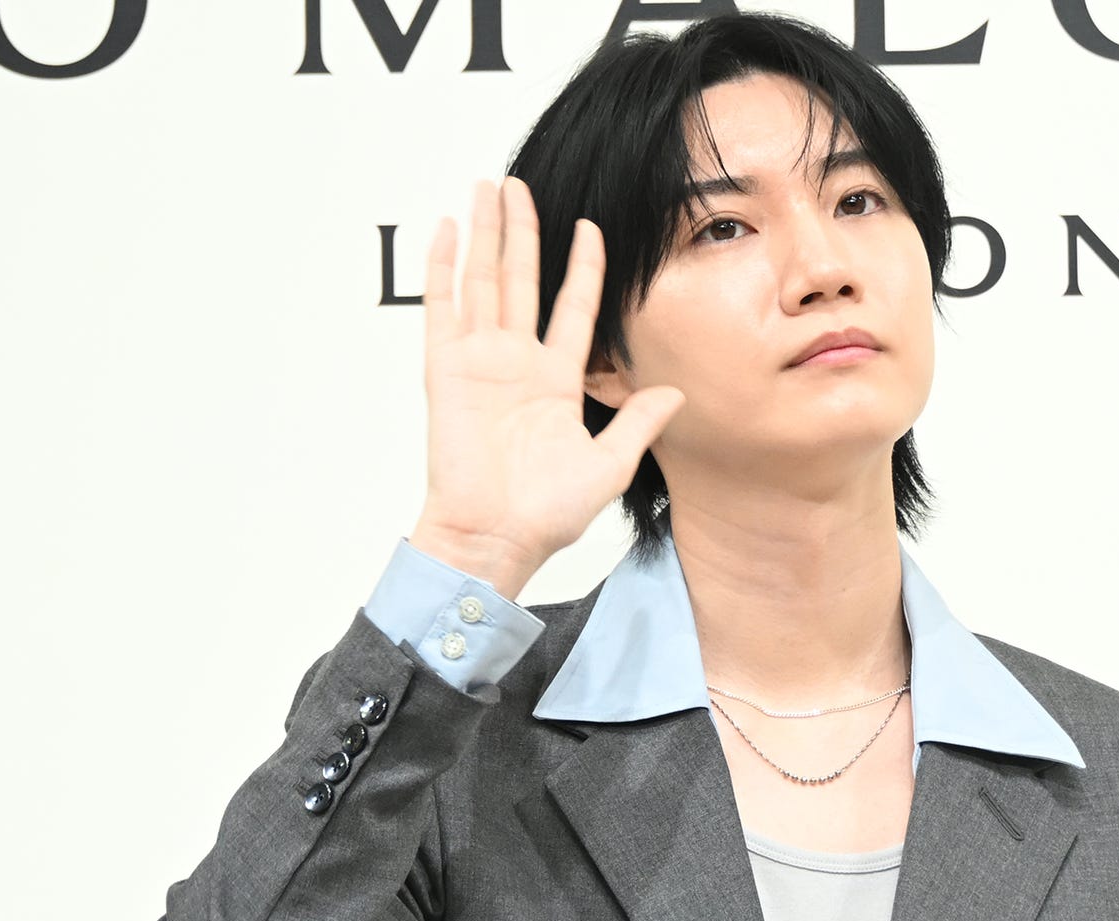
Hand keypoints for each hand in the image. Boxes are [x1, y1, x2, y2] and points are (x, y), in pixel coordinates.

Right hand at [409, 177, 684, 597]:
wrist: (496, 538)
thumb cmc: (547, 514)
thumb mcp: (608, 464)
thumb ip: (639, 422)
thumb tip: (676, 392)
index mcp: (556, 381)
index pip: (573, 307)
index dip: (582, 267)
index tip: (592, 227)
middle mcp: (517, 363)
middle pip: (521, 279)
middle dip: (522, 231)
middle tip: (520, 186)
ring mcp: (479, 362)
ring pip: (483, 281)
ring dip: (485, 234)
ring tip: (488, 188)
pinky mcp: (446, 371)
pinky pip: (443, 308)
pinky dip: (442, 268)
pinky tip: (446, 229)